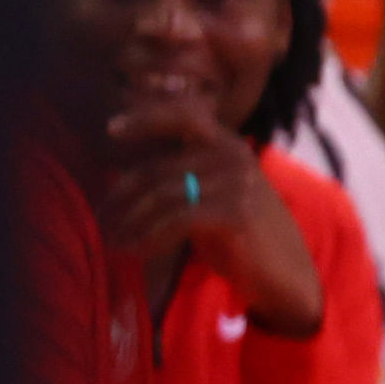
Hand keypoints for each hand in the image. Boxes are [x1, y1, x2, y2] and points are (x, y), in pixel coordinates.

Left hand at [99, 108, 324, 332]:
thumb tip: (121, 176)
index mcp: (228, 144)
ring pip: (162, 197)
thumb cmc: (239, 232)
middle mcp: (234, 155)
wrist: (284, 269)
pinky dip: (150, 238)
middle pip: (157, 169)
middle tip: (100, 221)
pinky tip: (138, 252)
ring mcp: (238, 183)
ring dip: (130, 223)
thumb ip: (181, 174)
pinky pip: (177, 220)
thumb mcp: (212, 193)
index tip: (111, 129)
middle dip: (120, 198)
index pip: (185, 114)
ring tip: (113, 242)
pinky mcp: (237, 212)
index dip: (147, 117)